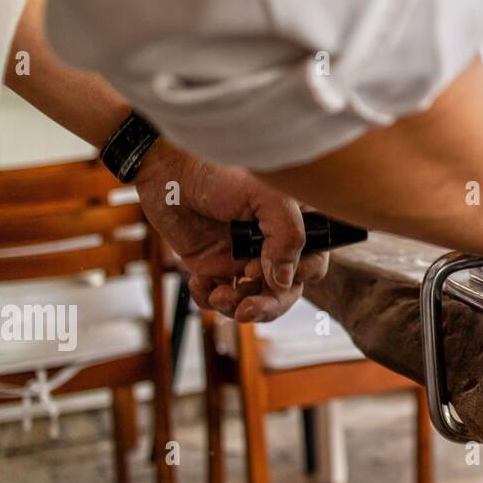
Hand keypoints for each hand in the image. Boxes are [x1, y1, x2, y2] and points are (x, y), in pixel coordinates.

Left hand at [133, 144, 327, 321]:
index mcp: (295, 225)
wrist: (170, 173)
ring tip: (216, 294)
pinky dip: (209, 299)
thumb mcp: (267, 196)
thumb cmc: (221, 174)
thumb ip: (287, 236)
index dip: (293, 276)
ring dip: (236, 305)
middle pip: (286, 291)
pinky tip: (198, 282)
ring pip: (255, 300)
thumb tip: (284, 281)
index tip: (263, 269)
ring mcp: (245, 258)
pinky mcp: (215, 267)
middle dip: (267, 306)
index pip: (312, 264)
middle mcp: (273, 245)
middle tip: (245, 309)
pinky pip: (221, 298)